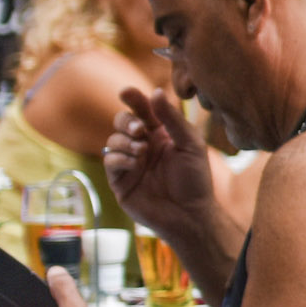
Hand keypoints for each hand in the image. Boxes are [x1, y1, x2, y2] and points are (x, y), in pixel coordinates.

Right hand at [105, 85, 216, 235]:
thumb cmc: (195, 180)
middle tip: (140, 130)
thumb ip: (172, 119)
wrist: (190, 214)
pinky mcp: (120, 180)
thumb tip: (156, 92)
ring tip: (142, 151)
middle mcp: (143, 145)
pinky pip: (110, 161)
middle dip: (127, 121)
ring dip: (125, 141)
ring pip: (113, 140)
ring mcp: (130, 162)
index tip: (127, 92)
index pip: (143, 110)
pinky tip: (135, 162)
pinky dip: (119, 158)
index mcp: (161, 134)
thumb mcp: (190, 144)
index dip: (134, 99)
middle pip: (122, 122)